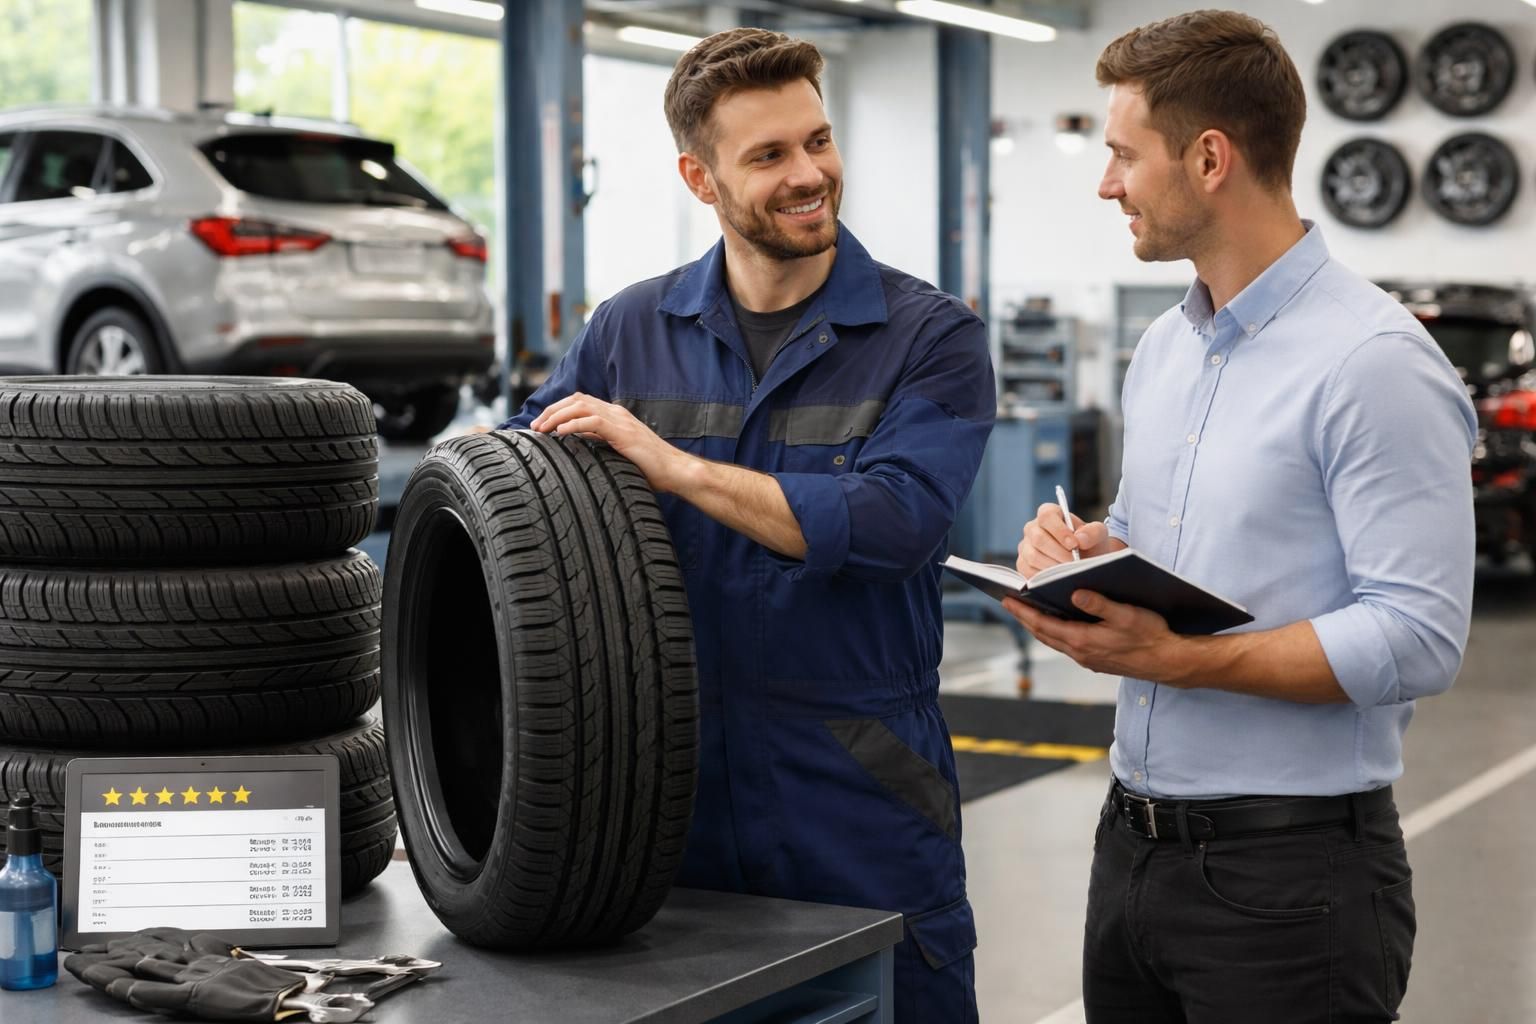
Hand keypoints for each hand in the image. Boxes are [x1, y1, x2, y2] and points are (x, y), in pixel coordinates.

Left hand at [530, 393, 692, 492]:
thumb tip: (579, 440)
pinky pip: (592, 421)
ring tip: (542, 429)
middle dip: (552, 410)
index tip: (542, 425)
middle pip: (576, 400)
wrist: (674, 471)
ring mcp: (620, 420)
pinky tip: (560, 433)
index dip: (558, 409)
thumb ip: (601, 441)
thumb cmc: (650, 466)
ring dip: (557, 416)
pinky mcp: (623, 432)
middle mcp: (616, 412)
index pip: (581, 402)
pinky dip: (573, 424)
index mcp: (615, 415)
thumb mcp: (619, 450)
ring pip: (581, 407)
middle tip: (535, 427)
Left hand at [1002, 590, 1189, 681]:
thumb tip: (1075, 593)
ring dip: (1038, 625)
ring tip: (1025, 610)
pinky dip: (1054, 632)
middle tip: (1008, 601)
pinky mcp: (1095, 659)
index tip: (1006, 599)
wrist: (1168, 662)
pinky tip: (1055, 623)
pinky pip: (1066, 644)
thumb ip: (1099, 604)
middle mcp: (1080, 652)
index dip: (1022, 611)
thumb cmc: (1150, 636)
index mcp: (1083, 640)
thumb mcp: (1126, 615)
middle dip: (1024, 617)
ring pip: (1054, 640)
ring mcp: (1087, 658)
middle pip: (1043, 633)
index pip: (1043, 624)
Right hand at [1016, 502, 1111, 577]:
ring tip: (1069, 572)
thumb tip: (1080, 539)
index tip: (1074, 544)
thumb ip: (1093, 532)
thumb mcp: (1098, 534)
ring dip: (1053, 566)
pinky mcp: (1023, 564)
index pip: (1047, 516)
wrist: (1086, 561)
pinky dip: (1045, 577)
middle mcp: (1033, 528)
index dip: (1059, 530)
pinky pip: (1028, 571)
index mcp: (1049, 514)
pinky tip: (1059, 578)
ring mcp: (1025, 547)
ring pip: (1033, 556)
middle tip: (1075, 563)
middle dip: (1059, 553)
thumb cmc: (1089, 544)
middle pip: (1038, 538)